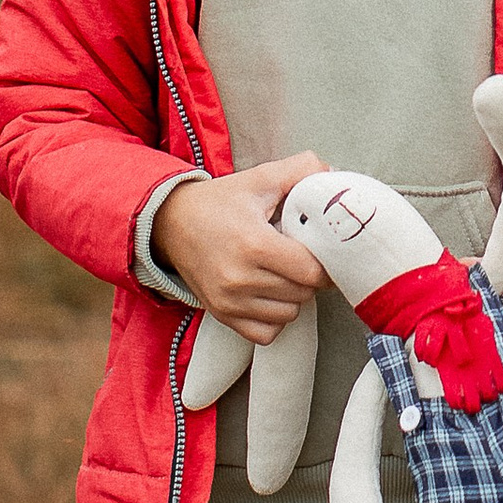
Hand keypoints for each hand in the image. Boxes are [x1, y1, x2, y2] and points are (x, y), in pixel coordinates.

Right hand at [151, 154, 328, 335]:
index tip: (322, 250)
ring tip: (281, 272)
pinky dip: (274, 318)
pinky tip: (269, 293)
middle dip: (309, 276)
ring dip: (293, 296)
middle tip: (298, 256)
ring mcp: (229, 301)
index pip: (312, 271)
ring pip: (289, 314)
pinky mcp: (222, 314)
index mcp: (254, 244)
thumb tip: (331, 173)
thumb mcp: (260, 178)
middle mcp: (240, 278)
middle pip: (303, 293)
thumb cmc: (219, 203)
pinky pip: (266, 333)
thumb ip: (300, 169)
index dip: (326, 261)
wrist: (171, 223)